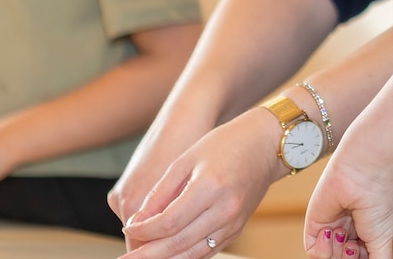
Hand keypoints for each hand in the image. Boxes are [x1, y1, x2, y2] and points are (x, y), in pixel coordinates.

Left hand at [117, 109, 283, 257]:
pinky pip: (207, 251)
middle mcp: (225, 210)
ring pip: (192, 254)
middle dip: (149, 254)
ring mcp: (234, 222)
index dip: (145, 230)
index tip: (128, 227)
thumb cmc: (224, 144)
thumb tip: (137, 222)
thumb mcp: (186, 161)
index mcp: (210, 187)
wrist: (264, 145)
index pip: (169, 221)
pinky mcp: (238, 229)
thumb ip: (160, 193)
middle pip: (179, 243)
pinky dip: (185, 256)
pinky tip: (168, 254)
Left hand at [303, 151, 392, 258]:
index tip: (365, 254)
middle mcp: (351, 233)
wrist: (365, 172)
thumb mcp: (384, 241)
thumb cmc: (381, 198)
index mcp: (368, 236)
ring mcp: (332, 229)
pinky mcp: (315, 223)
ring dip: (336, 254)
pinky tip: (331, 232)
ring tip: (346, 236)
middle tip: (356, 247)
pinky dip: (321, 249)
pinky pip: (312, 250)